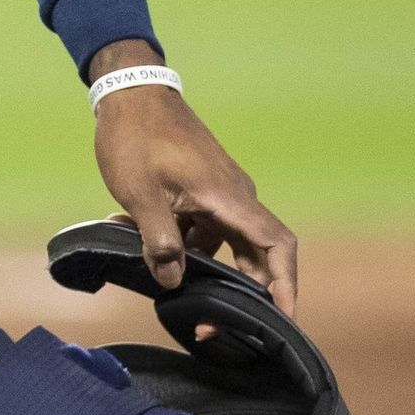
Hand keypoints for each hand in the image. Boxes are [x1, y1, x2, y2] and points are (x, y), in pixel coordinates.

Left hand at [88, 41, 297, 316]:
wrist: (129, 92)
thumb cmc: (136, 137)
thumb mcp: (141, 195)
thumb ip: (159, 242)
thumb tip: (173, 281)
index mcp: (230, 198)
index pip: (277, 247)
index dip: (285, 285)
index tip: (283, 319)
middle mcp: (234, 196)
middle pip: (252, 254)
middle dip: (234, 291)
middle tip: (206, 321)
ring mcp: (218, 191)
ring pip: (219, 241)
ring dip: (193, 260)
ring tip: (151, 268)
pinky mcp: (200, 187)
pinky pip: (200, 223)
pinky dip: (177, 237)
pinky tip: (133, 234)